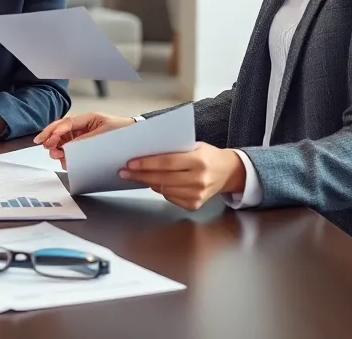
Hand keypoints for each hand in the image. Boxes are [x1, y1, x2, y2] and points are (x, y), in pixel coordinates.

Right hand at [34, 112, 135, 166]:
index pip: (66, 123)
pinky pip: (71, 147)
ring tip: (55, 154)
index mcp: (88, 118)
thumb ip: (85, 140)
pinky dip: (64, 153)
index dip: (55, 132)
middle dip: (50, 137)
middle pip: (60, 130)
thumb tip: (68, 146)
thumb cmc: (123, 131)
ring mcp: (83, 135)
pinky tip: (63, 157)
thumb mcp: (103, 135)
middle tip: (45, 146)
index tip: (48, 141)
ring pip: (63, 139)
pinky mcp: (85, 144)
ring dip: (56, 146)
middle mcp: (83, 126)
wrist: (137, 138)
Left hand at [120, 143, 245, 210]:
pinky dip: (161, 190)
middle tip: (124, 172)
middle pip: (162, 178)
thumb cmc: (207, 155)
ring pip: (164, 190)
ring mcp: (197, 195)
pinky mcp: (195, 205)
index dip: (146, 164)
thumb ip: (173, 150)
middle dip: (140, 175)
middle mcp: (199, 179)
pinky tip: (155, 183)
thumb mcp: (193, 146)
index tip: (130, 163)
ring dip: (148, 182)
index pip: (166, 163)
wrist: (228, 172)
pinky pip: (170, 198)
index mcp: (198, 161)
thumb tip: (145, 152)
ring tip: (136, 176)